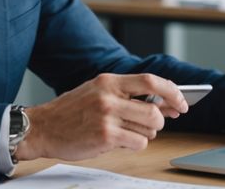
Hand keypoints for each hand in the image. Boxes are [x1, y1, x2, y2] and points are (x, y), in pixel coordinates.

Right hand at [14, 73, 188, 161]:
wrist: (42, 128)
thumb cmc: (70, 112)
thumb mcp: (96, 93)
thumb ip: (126, 96)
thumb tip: (164, 105)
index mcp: (108, 81)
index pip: (151, 81)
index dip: (172, 92)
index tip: (182, 102)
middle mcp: (109, 96)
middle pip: (154, 110)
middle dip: (160, 121)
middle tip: (152, 125)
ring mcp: (107, 117)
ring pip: (149, 129)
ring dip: (146, 134)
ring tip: (129, 133)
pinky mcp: (105, 136)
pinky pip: (138, 143)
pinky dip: (135, 144)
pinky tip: (119, 141)